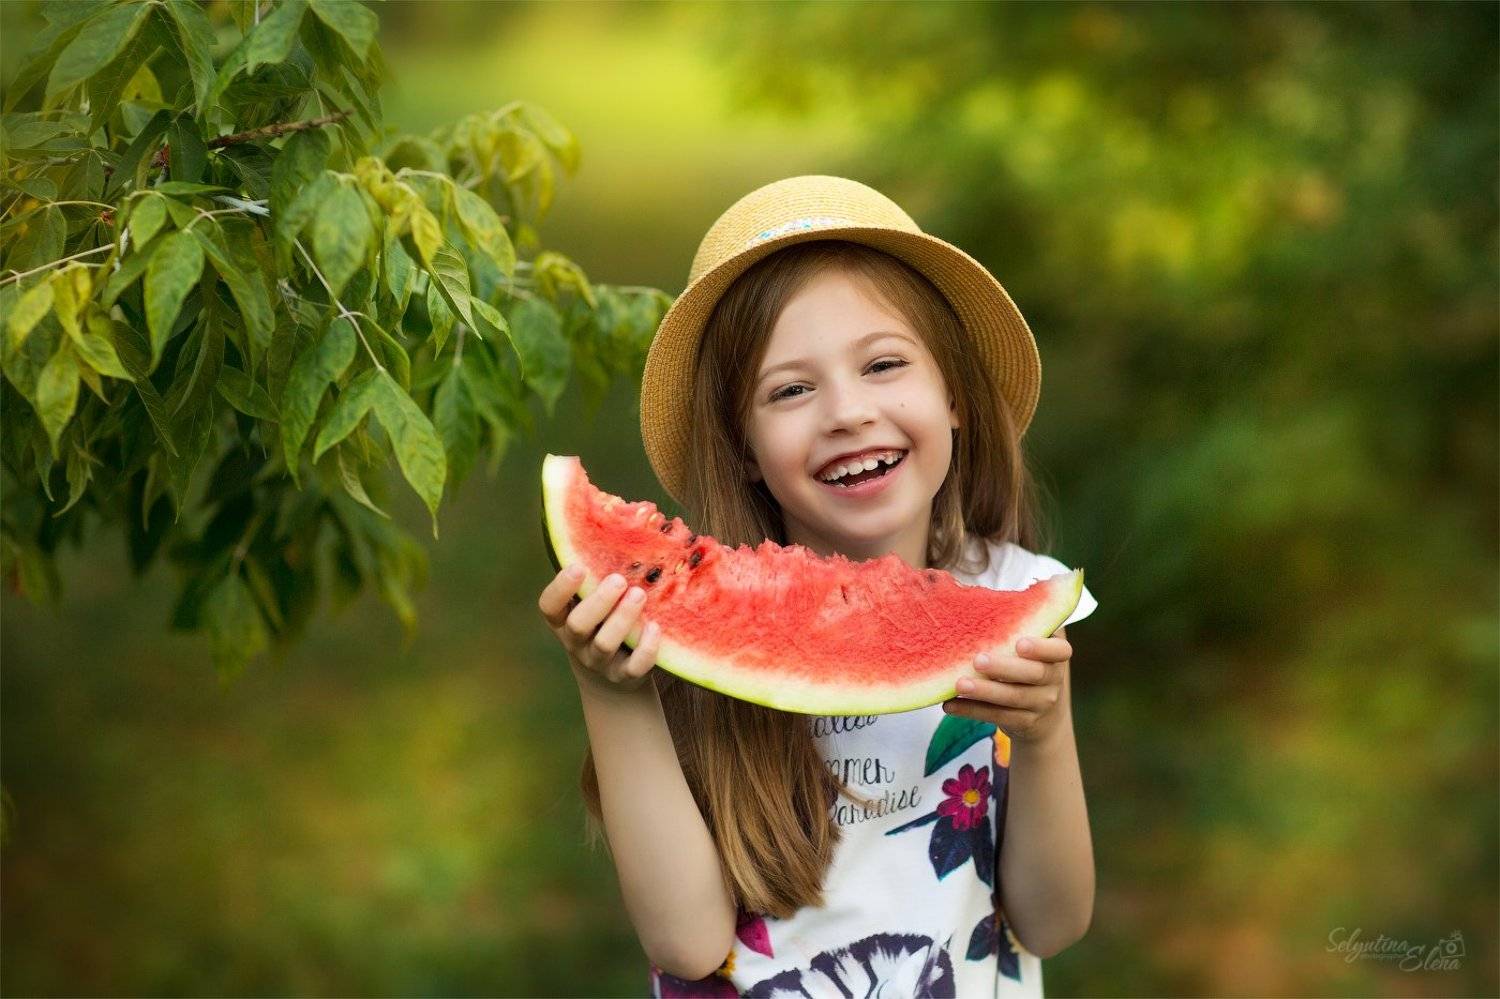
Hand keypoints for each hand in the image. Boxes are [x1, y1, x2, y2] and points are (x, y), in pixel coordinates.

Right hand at [537, 564, 662, 695]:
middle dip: (598, 602)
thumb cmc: (602, 624)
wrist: (611, 680)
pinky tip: (655, 627)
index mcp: (563, 620)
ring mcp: (600, 663)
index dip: (560, 589)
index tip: (577, 567)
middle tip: (618, 579)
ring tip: (639, 594)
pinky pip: (633, 668)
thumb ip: (596, 576)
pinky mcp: (624, 678)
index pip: (549, 606)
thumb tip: (618, 516)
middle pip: (578, 625)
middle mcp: (577, 643)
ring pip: (604, 644)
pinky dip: (645, 649)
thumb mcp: (592, 603)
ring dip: (622, 619)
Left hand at [943, 631, 1072, 743]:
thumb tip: (981, 598)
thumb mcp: (1031, 648)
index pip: (1059, 651)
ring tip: (958, 684)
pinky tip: (950, 705)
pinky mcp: (1025, 723)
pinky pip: (998, 717)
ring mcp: (1041, 704)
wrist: (1045, 718)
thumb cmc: (1027, 665)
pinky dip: (972, 710)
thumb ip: (1019, 625)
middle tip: (978, 660)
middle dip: (1004, 667)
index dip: (1042, 647)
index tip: (1019, 643)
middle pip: (1033, 674)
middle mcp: (1054, 680)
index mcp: (1056, 656)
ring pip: (1013, 698)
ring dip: (984, 691)